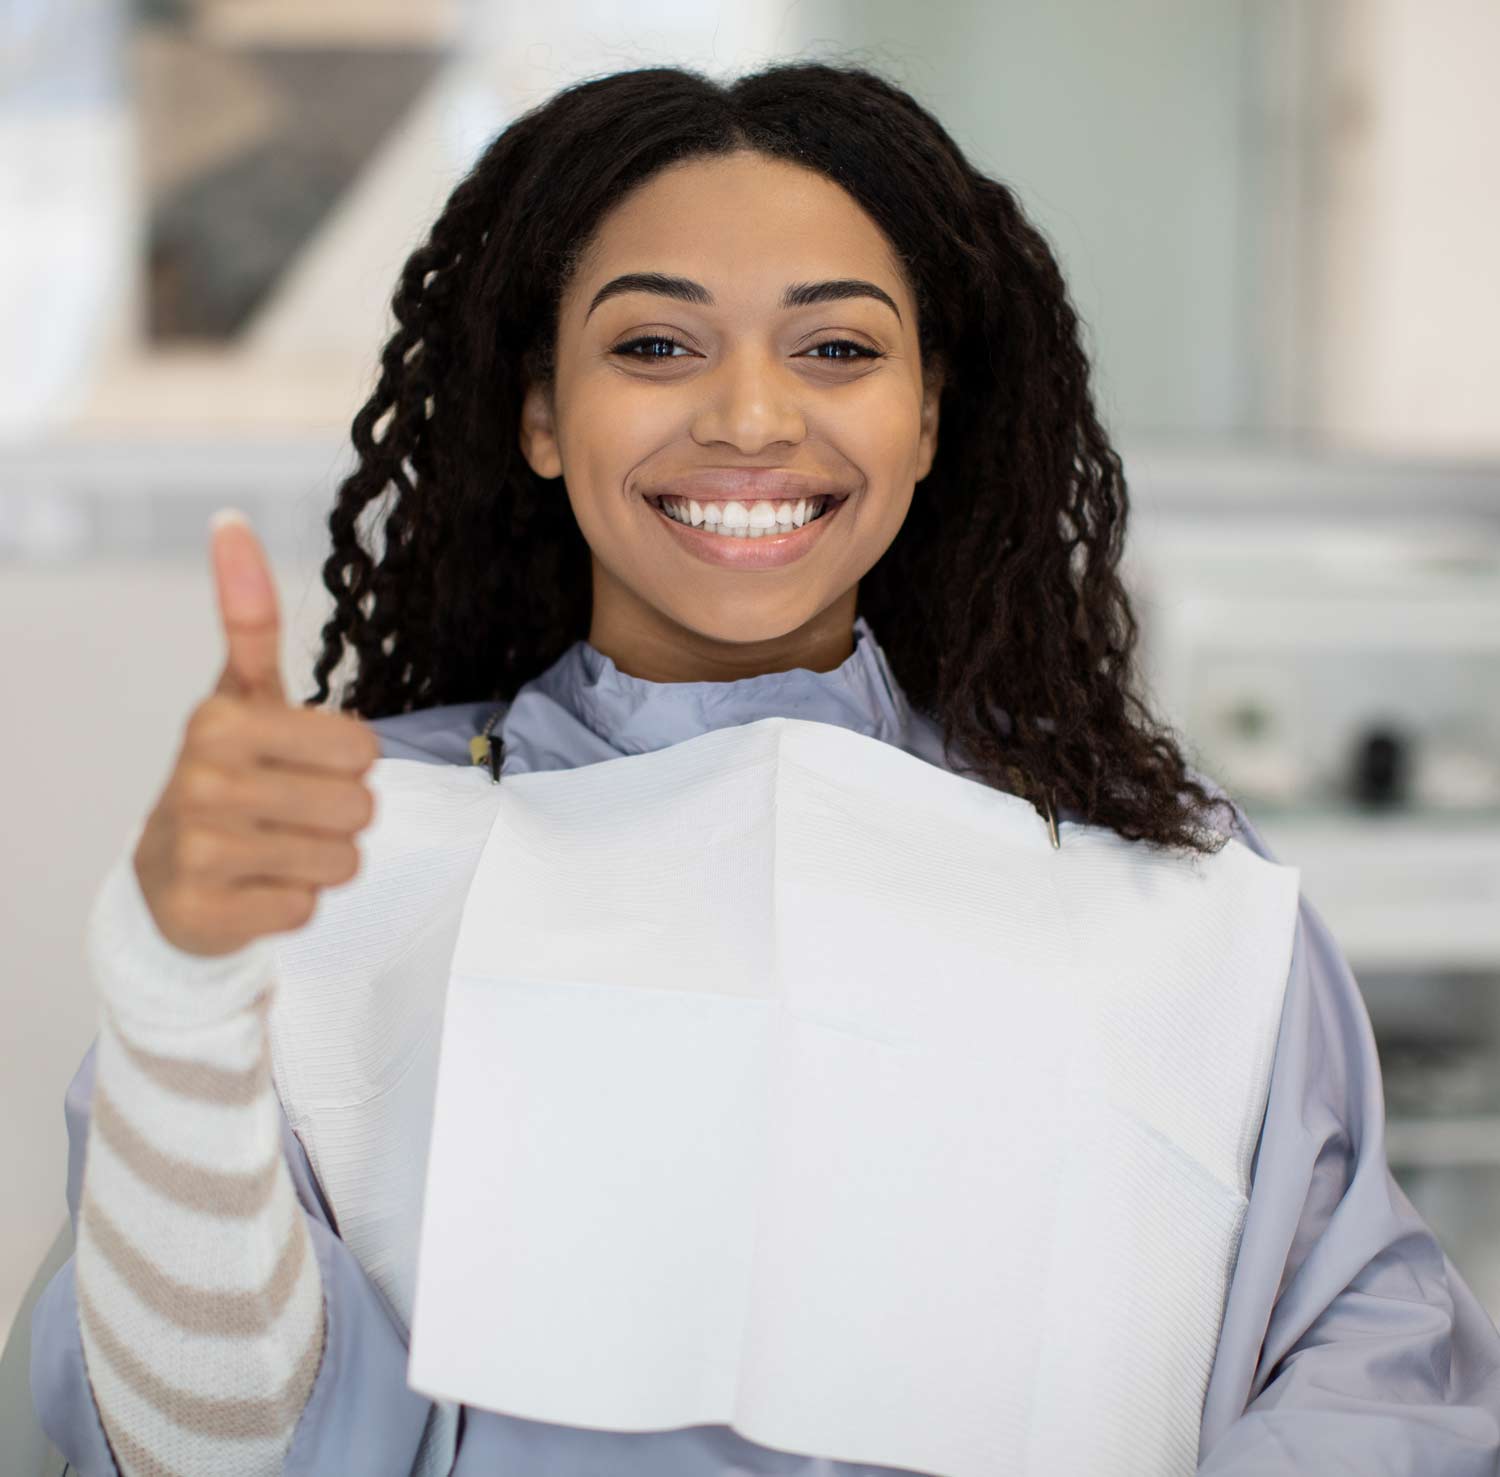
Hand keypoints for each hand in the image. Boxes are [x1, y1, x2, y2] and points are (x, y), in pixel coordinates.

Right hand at [132, 511, 381, 956]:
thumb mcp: (240, 694)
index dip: (347, 762)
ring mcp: (198, 851)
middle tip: (292, 813)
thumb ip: (246, 614)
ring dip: (322, 861)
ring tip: (275, 848)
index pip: (362, 747)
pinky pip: (307, 909)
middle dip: (341, 816)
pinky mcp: (205, 913)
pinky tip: (255, 886)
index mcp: (221, 719)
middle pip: (360, 807)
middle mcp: (202, 781)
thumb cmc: (228, 773)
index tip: (301, 762)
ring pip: (342, 861)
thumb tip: (231, 520)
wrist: (168, 876)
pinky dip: (293, 903)